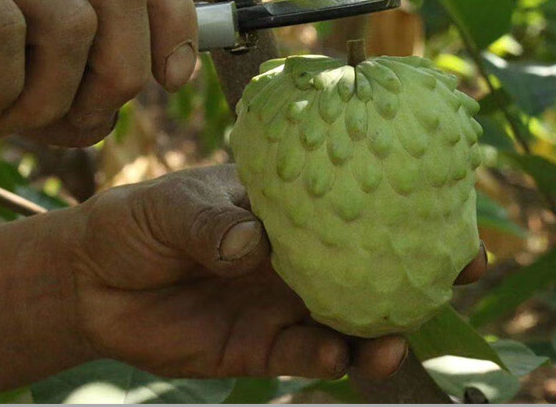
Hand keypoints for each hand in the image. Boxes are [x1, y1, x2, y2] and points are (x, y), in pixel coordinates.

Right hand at [0, 0, 197, 144]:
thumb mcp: (24, 69)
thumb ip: (75, 80)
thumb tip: (126, 103)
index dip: (172, 17)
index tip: (172, 80)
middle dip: (118, 74)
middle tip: (72, 121)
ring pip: (73, 22)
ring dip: (46, 99)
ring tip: (2, 118)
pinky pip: (2, 33)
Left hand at [71, 165, 487, 381]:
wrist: (93, 285)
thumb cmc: (139, 221)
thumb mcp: (172, 207)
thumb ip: (214, 223)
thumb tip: (253, 242)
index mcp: (287, 202)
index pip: (354, 195)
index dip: (404, 196)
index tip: (451, 197)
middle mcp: (298, 251)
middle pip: (372, 258)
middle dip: (419, 265)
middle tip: (462, 270)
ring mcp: (284, 300)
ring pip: (351, 316)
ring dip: (381, 328)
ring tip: (395, 337)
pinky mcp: (261, 347)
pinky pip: (308, 356)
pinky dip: (328, 360)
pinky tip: (336, 358)